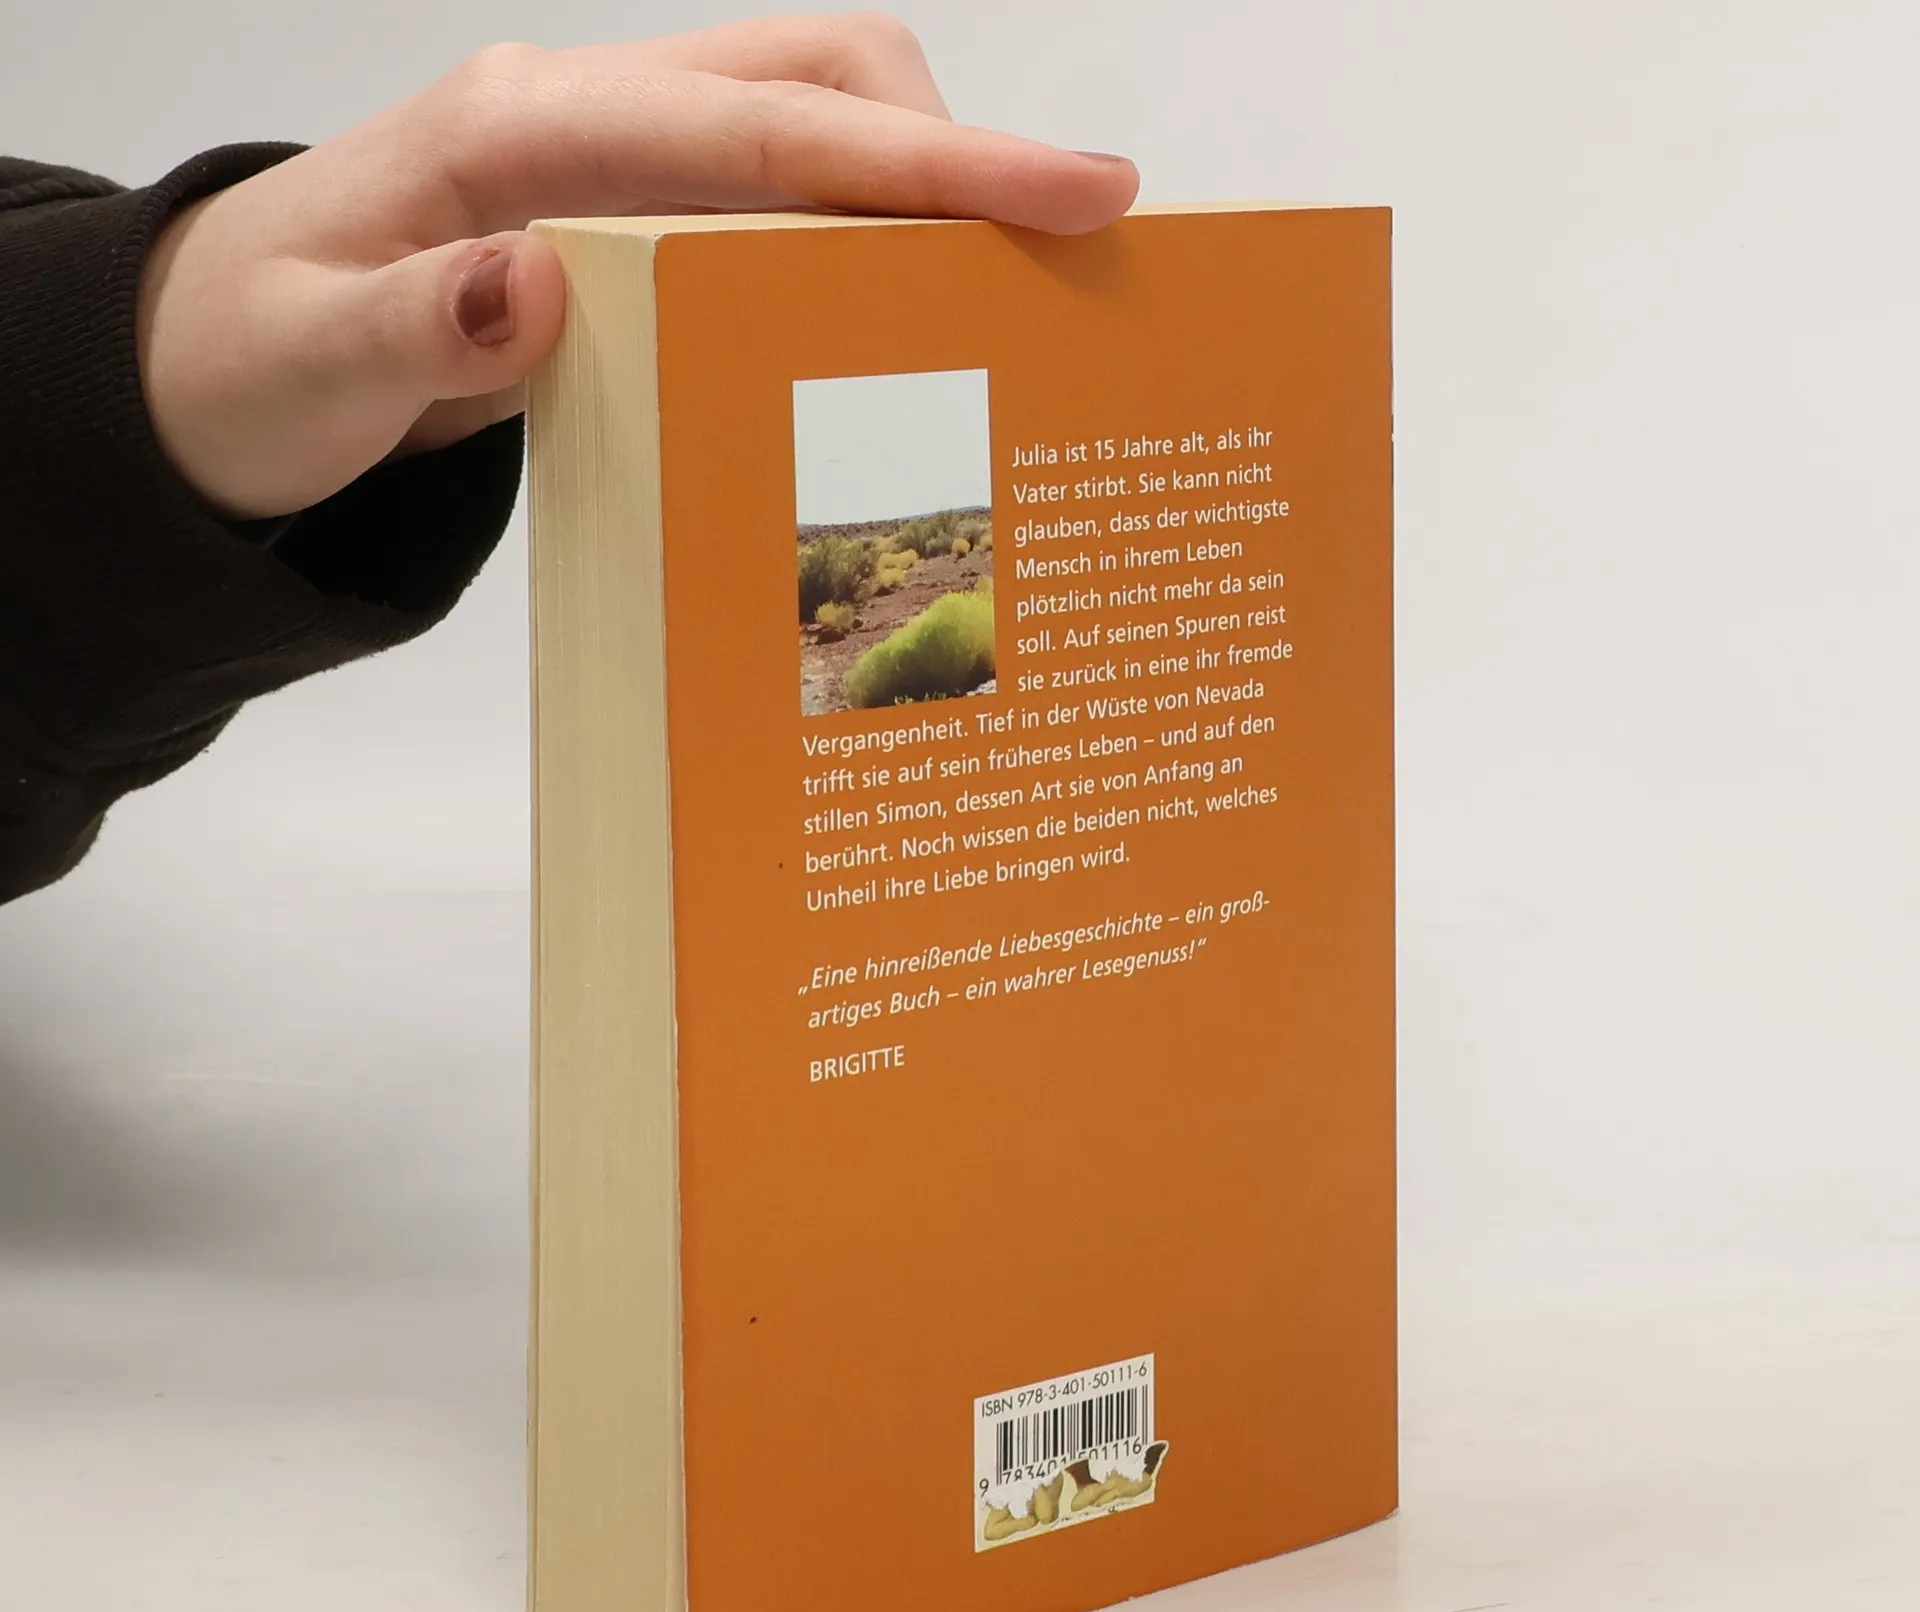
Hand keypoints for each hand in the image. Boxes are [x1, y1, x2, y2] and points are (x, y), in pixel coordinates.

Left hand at [134, 15, 1137, 518]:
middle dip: (957, 155)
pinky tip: (912, 328)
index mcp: (523, 131)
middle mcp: (590, 120)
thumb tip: (535, 280)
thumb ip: (415, 330)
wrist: (216, 365)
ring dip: (924, 200)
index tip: (1073, 193)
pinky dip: (868, 248)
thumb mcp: (308, 365)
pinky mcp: (638, 225)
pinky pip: (783, 208)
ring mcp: (620, 166)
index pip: (761, 127)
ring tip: (1018, 311)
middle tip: (1068, 268)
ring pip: (816, 132)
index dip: (924, 164)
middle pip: (820, 78)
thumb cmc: (254, 359)